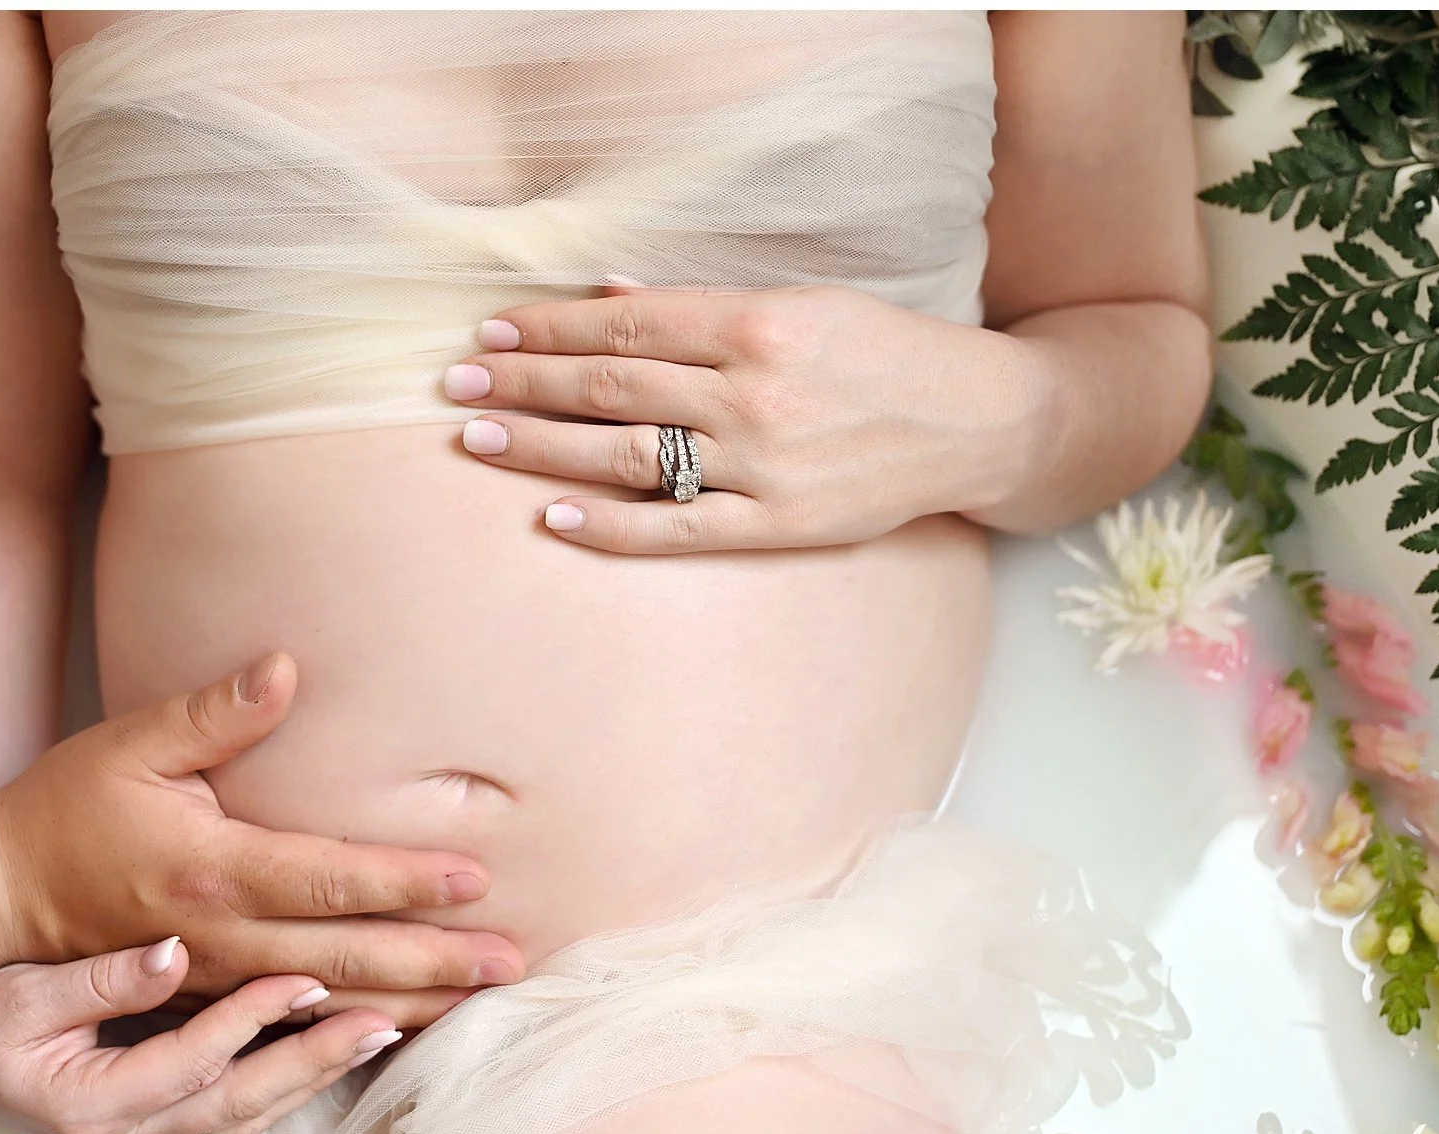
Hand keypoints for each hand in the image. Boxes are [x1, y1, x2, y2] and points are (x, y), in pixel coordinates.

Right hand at [0, 651, 525, 1001]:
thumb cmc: (67, 807)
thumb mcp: (132, 744)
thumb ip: (214, 712)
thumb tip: (284, 667)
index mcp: (214, 868)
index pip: (331, 879)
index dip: (406, 882)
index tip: (475, 881)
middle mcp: (223, 934)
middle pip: (347, 957)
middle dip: (434, 962)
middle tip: (511, 966)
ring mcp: (216, 976)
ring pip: (327, 1001)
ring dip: (408, 1004)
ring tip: (479, 1002)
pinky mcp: (208, 996)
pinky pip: (292, 1019)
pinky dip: (351, 1026)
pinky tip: (402, 1025)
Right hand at [0, 937, 398, 1133]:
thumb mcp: (21, 992)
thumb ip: (101, 978)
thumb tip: (173, 955)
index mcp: (90, 1101)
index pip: (193, 1061)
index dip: (254, 1020)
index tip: (309, 979)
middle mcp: (124, 1131)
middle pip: (238, 1104)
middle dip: (316, 1063)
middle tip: (381, 1023)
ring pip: (245, 1115)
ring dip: (314, 1077)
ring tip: (378, 1034)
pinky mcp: (153, 1120)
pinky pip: (232, 1111)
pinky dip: (287, 1084)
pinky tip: (330, 1052)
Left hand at [444, 279, 1052, 552]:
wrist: (978, 423)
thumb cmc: (884, 354)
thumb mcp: (803, 304)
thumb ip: (703, 308)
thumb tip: (609, 299)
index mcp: (758, 323)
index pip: (627, 325)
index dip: (550, 327)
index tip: (493, 329)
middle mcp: (754, 392)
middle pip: (612, 385)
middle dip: (525, 380)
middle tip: (459, 381)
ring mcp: (763, 464)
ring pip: (628, 453)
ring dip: (542, 445)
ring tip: (478, 436)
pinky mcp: (777, 525)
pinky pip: (675, 528)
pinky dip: (609, 525)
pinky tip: (550, 516)